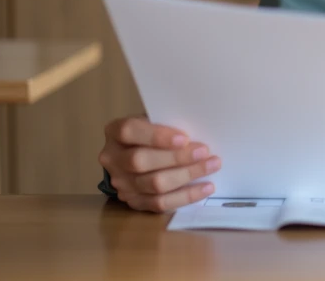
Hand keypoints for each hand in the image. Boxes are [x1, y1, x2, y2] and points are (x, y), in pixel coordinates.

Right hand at [99, 115, 220, 212]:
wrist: (135, 154)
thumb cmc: (151, 132)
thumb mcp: (154, 119)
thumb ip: (167, 123)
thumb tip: (198, 131)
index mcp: (115, 132)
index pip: (129, 131)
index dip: (156, 136)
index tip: (184, 138)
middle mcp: (112, 159)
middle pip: (140, 161)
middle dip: (176, 158)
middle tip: (204, 152)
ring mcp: (121, 184)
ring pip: (153, 184)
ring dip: (187, 176)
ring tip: (212, 166)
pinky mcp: (134, 202)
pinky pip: (160, 204)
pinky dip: (186, 196)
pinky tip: (206, 187)